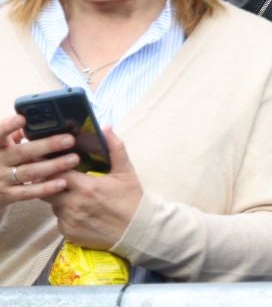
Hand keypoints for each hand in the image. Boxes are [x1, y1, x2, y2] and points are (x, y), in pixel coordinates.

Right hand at [0, 114, 80, 209]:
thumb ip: (13, 137)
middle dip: (47, 145)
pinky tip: (62, 182)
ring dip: (53, 166)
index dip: (8, 126)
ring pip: (29, 171)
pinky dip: (46, 187)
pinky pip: (29, 191)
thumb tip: (30, 123)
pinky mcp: (7, 196)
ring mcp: (2, 180)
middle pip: (23, 152)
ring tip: (73, 159)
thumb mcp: (1, 150)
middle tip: (69, 140)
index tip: (22, 119)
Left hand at [45, 128, 142, 249]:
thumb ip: (115, 148)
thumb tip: (106, 127)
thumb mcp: (126, 171)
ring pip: (52, 205)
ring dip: (57, 198)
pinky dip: (64, 213)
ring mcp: (69, 220)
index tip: (48, 159)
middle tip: (56, 175)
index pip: (57, 172)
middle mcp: (73, 204)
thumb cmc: (131, 199)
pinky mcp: (67, 233)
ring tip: (70, 193)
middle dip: (49, 182)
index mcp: (86, 186)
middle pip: (47, 189)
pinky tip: (77, 209)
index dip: (51, 165)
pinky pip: (58, 219)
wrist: (136, 230)